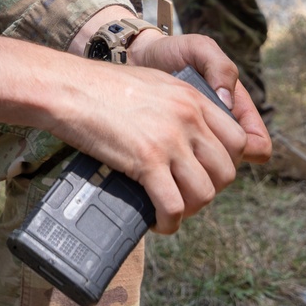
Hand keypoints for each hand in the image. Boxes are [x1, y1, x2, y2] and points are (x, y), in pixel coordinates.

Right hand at [0, 27, 270, 235]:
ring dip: (190, 209)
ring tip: (171, 209)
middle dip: (210, 189)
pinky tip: (158, 222)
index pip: (238, 139)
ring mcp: (169, 140)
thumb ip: (176, 105)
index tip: (208, 172)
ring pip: (205, 193)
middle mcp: (188, 118)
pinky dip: (168, 221)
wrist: (68, 88)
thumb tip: (184, 135)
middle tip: (186, 194)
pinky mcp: (147, 161)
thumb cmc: (100, 87)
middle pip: (226, 170)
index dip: (227, 163)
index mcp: (192, 97)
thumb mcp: (152, 84)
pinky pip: (173, 205)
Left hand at [128, 27, 271, 170]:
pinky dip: (177, 164)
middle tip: (190, 149)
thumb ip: (219, 67)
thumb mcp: (200, 49)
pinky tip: (159, 154)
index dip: (248, 150)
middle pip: (233, 164)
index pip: (258, 146)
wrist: (139, 56)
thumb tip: (227, 101)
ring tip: (172, 150)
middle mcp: (220, 130)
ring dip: (197, 167)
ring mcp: (198, 139)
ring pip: (210, 170)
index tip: (220, 140)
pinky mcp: (175, 144)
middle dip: (217, 164)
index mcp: (236, 111)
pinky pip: (183, 166)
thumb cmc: (174, 51)